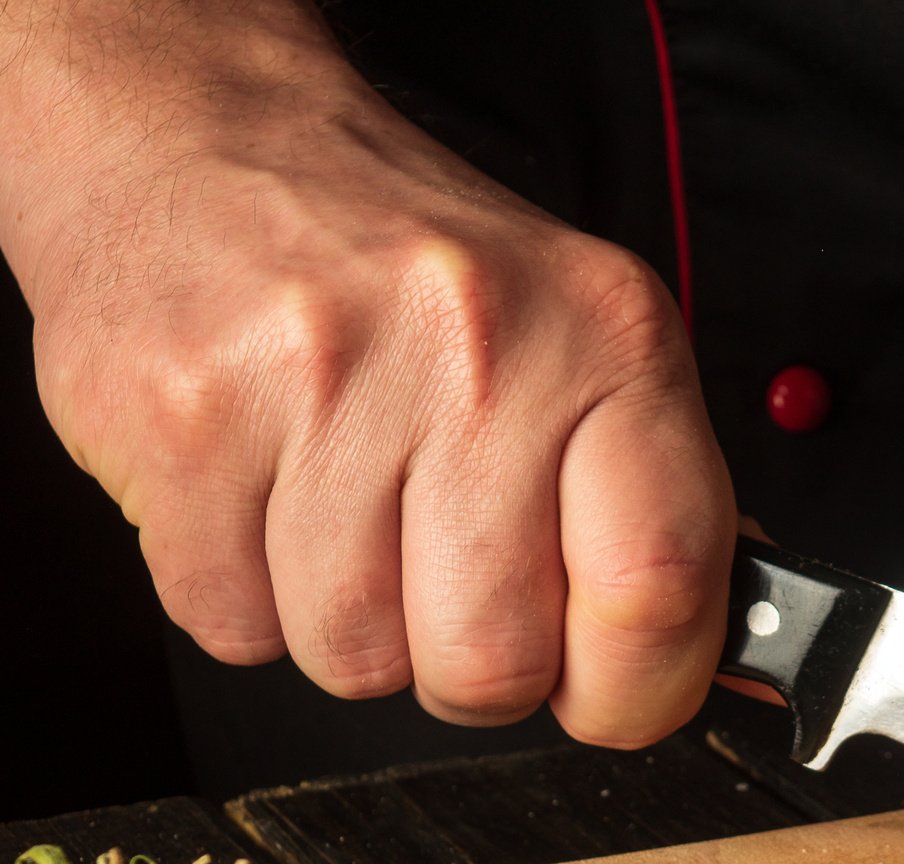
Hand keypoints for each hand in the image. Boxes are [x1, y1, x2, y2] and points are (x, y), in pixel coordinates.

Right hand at [0, 0, 734, 745]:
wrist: (192, 133)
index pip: (661, 584)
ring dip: (349, 627)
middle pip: (493, 664)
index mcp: (604, 333)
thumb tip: (718, 660)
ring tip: (341, 510)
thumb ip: (655, 504)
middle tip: (445, 579)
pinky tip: (260, 498)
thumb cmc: (402, 270)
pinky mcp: (185, 420)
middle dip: (468, 668)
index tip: (611, 690)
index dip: (638, 688)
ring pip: (356, 660)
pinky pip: (235, 627)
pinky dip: (246, 597)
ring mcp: (320, 378)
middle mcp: (475, 347)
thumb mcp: (579, 343)